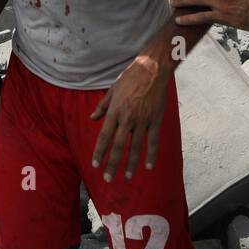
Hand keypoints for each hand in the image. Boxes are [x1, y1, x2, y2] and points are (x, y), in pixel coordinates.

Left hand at [90, 56, 168, 181]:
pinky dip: (151, 155)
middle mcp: (127, 118)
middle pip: (118, 146)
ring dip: (130, 164)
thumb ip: (102, 106)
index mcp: (115, 111)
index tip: (95, 164)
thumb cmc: (131, 77)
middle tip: (108, 178)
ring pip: (135, 147)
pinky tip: (149, 167)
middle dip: (112, 164)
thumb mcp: (112, 89)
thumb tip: (92, 118)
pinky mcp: (156, 120)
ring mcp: (143, 120)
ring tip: (126, 177)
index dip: (99, 152)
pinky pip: (153, 141)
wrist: (153, 69)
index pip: (104, 136)